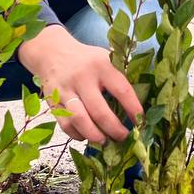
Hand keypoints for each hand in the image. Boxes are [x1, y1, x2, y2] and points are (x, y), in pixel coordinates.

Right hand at [17, 25, 140, 144]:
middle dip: (114, 130)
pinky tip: (86, 135)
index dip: (133, 110)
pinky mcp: (52, 102)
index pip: (122, 91)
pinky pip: (65, 124)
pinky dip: (77, 135)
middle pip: (99, 111)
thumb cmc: (87, 60)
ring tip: (105, 141)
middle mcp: (82, 78)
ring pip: (80, 120)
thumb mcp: (105, 59)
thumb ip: (120, 77)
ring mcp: (65, 90)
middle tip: (123, 137)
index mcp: (101, 65)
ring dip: (95, 135)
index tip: (141, 123)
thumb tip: (139, 104)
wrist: (53, 52)